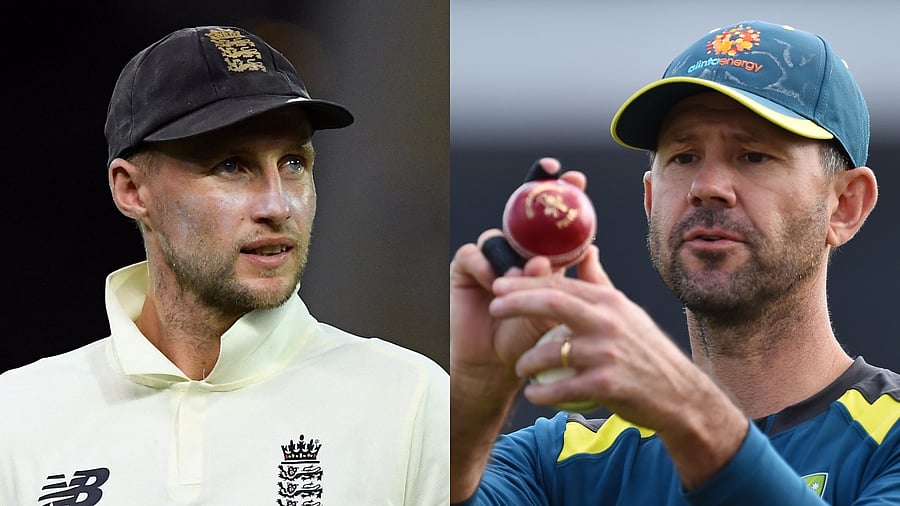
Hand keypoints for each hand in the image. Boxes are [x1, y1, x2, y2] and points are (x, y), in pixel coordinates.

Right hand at [449, 158, 588, 401]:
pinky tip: (495, 286)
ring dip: (512, 255)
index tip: (576, 179)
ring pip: (499, 236)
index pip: (552, 222)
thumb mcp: (559, 311)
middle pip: (521, 213)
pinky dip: (486, 267)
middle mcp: (514, 252)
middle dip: (535, 187)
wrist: (496, 368)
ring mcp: (489, 260)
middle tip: (550, 173)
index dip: (561, 196)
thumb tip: (589, 249)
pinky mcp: (465, 270)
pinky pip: (474, 255)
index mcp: (541, 257)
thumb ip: (571, 282)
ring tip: (521, 278)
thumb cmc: (530, 342)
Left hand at [488, 246, 748, 487]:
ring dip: (525, 362)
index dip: (525, 283)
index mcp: (609, 302)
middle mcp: (608, 322)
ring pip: (549, 352)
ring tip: (519, 367)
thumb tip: (587, 250)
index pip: (560, 284)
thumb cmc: (646, 352)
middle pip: (551, 303)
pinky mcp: (606, 385)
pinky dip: (540, 393)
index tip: (499, 285)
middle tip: (492, 307)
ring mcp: (606, 354)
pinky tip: (533, 394)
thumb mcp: (627, 312)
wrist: (680, 395)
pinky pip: (559, 388)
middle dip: (516, 302)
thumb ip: (600, 284)